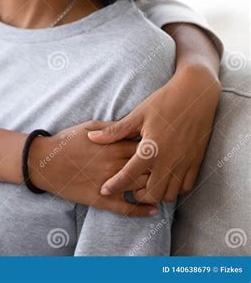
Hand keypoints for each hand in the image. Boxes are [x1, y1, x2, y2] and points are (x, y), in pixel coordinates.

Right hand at [29, 120, 157, 216]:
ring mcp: (109, 184)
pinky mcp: (100, 200)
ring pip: (142, 188)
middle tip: (168, 167)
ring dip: (154, 187)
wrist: (43, 162)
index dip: (158, 148)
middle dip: (161, 167)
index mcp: (114, 146)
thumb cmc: (65, 142)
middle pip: (150, 168)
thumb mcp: (89, 127)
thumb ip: (112, 128)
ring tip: (163, 186)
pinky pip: (126, 209)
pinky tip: (153, 210)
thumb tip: (130, 127)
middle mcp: (115, 165)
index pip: (147, 147)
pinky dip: (142, 211)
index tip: (163, 148)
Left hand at [88, 65, 220, 202]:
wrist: (197, 93)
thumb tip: (92, 137)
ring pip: (171, 194)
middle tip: (131, 189)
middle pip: (153, 194)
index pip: (128, 175)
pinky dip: (174, 188)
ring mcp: (185, 162)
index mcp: (151, 148)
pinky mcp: (196, 161)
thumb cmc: (164, 101)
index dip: (114, 185)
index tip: (104, 190)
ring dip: (157, 194)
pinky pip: (186, 186)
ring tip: (147, 185)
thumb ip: (116, 131)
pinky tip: (165, 179)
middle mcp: (169, 159)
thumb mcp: (138, 115)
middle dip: (139, 196)